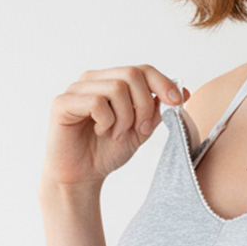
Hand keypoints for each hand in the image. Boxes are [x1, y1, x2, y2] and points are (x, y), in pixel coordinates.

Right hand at [42, 65, 188, 189]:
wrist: (82, 176)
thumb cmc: (107, 151)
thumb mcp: (141, 130)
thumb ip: (157, 110)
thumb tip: (184, 92)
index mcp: (111, 81)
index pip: (142, 69)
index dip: (163, 82)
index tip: (177, 102)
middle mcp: (93, 79)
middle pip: (132, 74)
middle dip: (144, 105)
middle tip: (140, 129)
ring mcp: (76, 89)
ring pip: (116, 88)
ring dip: (125, 117)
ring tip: (117, 134)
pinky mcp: (62, 103)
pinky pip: (96, 102)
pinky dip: (106, 121)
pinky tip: (100, 132)